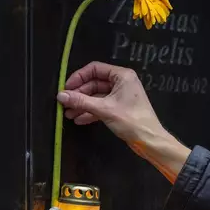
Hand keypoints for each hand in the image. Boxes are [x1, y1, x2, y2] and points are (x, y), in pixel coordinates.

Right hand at [56, 61, 190, 183]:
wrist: (149, 140)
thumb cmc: (130, 120)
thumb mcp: (103, 109)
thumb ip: (81, 101)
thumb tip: (60, 95)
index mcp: (121, 76)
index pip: (94, 69)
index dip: (78, 77)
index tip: (66, 88)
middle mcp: (121, 82)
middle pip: (93, 83)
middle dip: (79, 94)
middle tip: (64, 103)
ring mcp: (120, 96)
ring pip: (96, 96)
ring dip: (82, 104)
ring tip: (68, 114)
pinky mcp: (118, 108)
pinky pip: (100, 106)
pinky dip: (90, 112)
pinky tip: (78, 119)